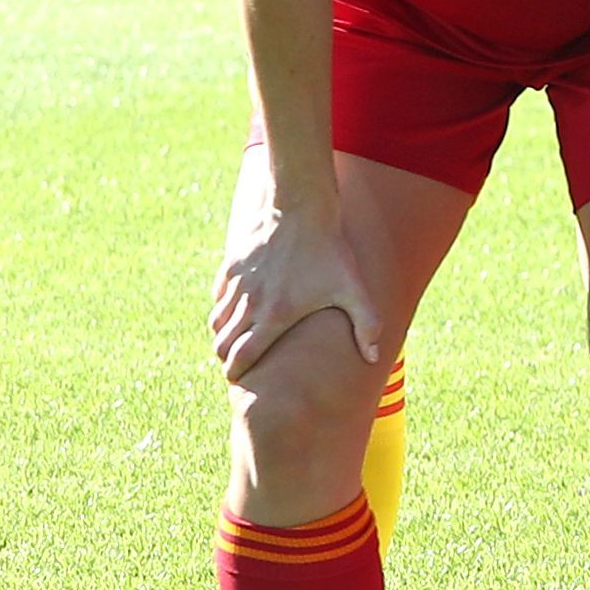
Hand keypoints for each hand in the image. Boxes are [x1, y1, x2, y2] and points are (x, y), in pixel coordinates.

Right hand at [213, 202, 379, 379]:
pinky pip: (218, 298)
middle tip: (238, 366)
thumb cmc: (328, 251)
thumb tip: (373, 358)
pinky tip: (237, 311)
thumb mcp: (353, 289)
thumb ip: (366, 325)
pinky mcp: (230, 267)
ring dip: (223, 336)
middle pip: (222, 344)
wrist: (298, 209)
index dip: (237, 373)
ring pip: (216, 322)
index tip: (240, 380)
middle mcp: (248, 304)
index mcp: (273, 317)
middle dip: (227, 359)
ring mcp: (236, 286)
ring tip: (238, 342)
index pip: (241, 357)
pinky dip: (222, 309)